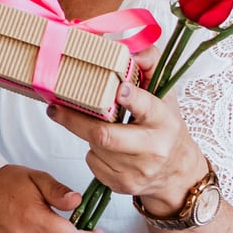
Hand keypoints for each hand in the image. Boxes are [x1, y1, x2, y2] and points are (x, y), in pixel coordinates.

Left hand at [48, 80, 210, 213]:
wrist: (177, 173)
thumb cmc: (165, 127)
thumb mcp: (165, 94)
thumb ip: (150, 64)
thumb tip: (125, 46)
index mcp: (164, 120)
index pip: (147, 107)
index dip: (130, 98)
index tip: (117, 88)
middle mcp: (153, 148)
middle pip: (105, 135)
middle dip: (75, 120)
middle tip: (55, 107)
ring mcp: (138, 171)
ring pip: (95, 148)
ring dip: (85, 133)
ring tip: (88, 123)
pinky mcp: (124, 186)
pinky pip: (93, 164)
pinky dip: (92, 152)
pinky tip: (103, 147)